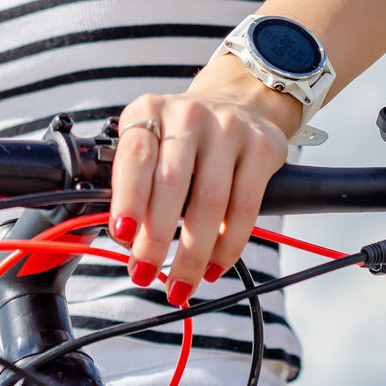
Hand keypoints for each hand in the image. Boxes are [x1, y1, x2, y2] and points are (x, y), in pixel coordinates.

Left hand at [108, 54, 299, 305]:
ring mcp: (229, 127)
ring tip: (178, 284)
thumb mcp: (151, 141)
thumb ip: (134, 181)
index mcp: (150, 110)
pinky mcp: (263, 146)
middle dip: (156, 238)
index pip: (136, 155)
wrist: (237, 102)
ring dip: (192, 253)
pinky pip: (245, 207)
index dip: (128, 197)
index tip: (123, 233)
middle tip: (144, 273)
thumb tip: (126, 239)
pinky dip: (228, 246)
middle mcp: (189, 114)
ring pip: (210, 201)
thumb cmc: (183, 137)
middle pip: (172, 183)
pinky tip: (212, 266)